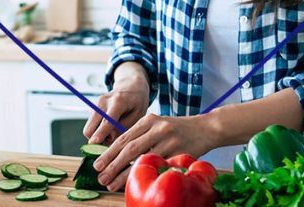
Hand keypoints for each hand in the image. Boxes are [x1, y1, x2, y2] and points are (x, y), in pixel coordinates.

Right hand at [82, 63, 150, 145]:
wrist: (130, 86)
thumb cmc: (137, 102)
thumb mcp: (138, 116)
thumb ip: (124, 128)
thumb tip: (109, 140)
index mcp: (118, 102)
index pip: (107, 121)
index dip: (100, 134)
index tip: (94, 143)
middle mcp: (103, 101)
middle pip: (91, 127)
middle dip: (97, 140)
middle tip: (111, 143)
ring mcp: (96, 104)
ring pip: (89, 128)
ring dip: (97, 136)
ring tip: (112, 134)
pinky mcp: (93, 107)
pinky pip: (91, 125)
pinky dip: (97, 130)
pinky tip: (109, 128)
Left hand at [93, 113, 214, 191]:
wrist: (206, 128)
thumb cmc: (178, 130)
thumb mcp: (158, 125)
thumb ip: (141, 136)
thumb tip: (117, 155)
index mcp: (149, 119)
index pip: (124, 137)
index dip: (109, 152)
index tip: (98, 164)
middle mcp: (157, 128)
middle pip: (129, 148)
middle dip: (112, 164)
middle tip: (100, 176)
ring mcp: (169, 140)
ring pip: (142, 159)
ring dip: (124, 174)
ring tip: (112, 183)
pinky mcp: (179, 152)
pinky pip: (158, 166)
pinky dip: (146, 175)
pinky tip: (137, 181)